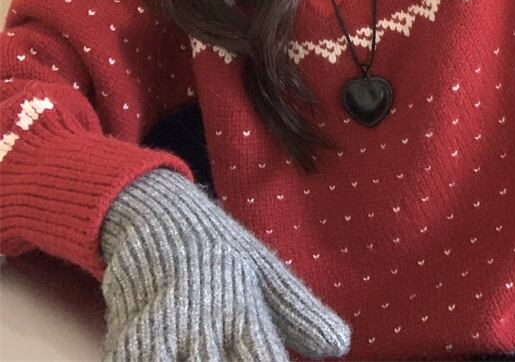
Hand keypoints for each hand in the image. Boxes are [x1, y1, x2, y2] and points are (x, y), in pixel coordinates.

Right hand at [100, 167, 350, 360]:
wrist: (154, 213)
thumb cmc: (218, 249)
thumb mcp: (262, 270)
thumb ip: (299, 311)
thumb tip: (341, 345)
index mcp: (241, 305)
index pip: (264, 359)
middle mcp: (203, 319)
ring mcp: (161, 327)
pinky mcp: (126, 332)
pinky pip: (130, 361)